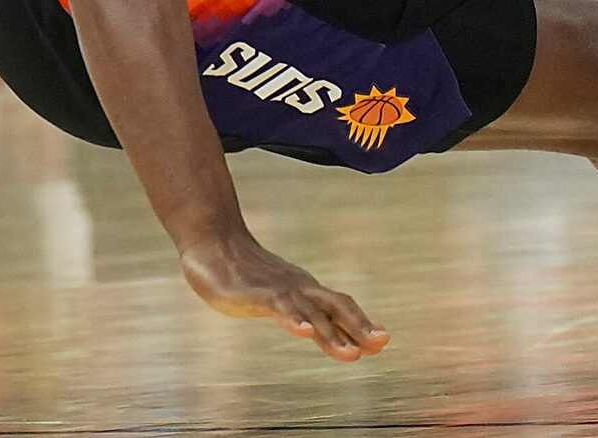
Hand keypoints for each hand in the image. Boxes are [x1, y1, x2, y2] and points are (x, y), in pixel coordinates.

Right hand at [180, 232, 387, 362]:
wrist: (214, 243)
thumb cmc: (243, 273)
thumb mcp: (273, 296)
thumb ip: (294, 311)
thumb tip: (312, 327)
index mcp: (305, 291)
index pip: (339, 309)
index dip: (360, 325)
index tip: (382, 343)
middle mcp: (299, 288)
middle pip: (337, 306)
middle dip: (360, 326)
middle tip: (383, 344)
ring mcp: (281, 289)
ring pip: (312, 312)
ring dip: (332, 335)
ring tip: (352, 355)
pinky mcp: (258, 293)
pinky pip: (280, 307)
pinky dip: (294, 319)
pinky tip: (304, 332)